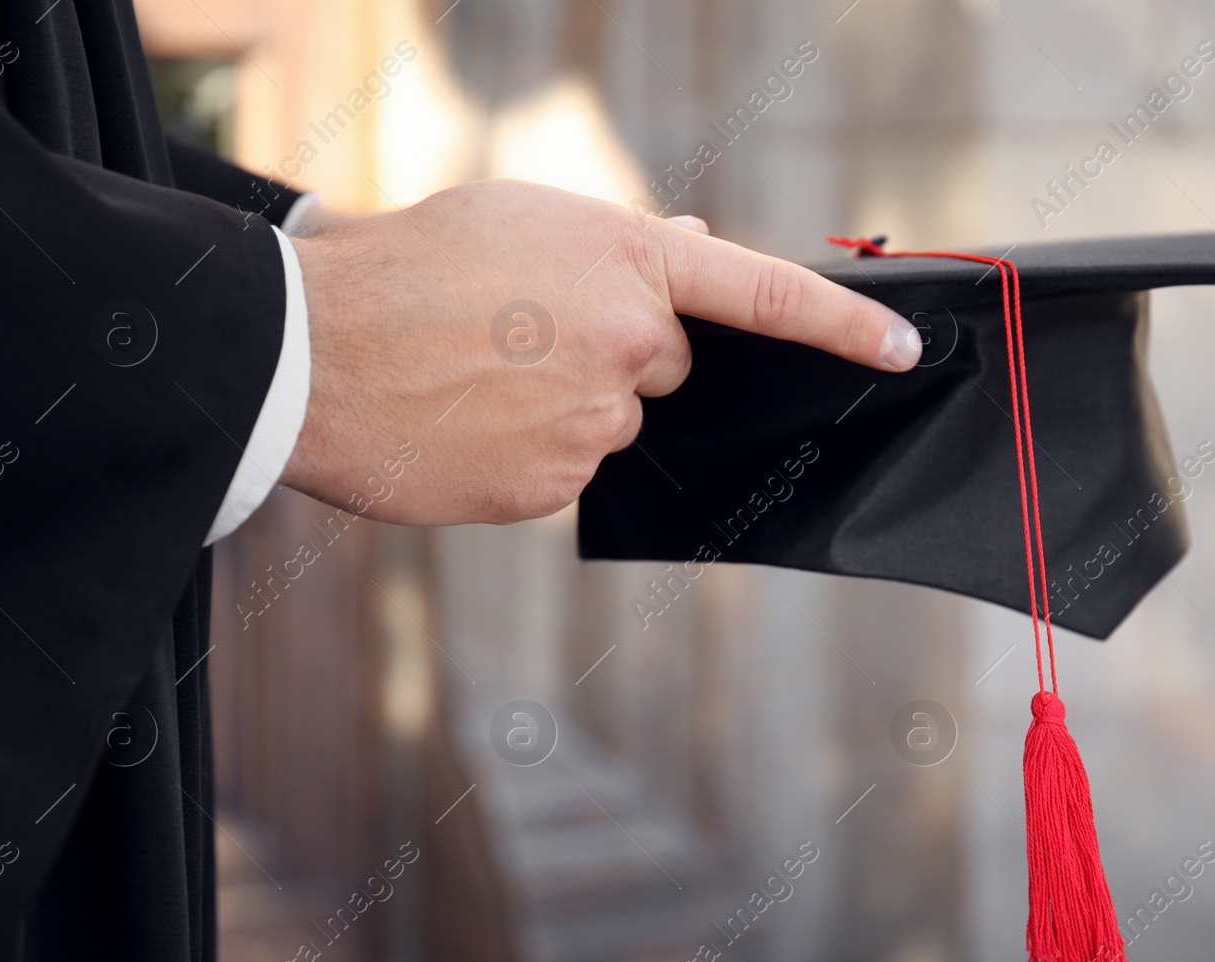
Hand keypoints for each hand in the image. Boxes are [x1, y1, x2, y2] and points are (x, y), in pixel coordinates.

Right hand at [282, 178, 922, 525]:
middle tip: (524, 335)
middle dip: (617, 360)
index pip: (764, 295)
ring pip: (611, 427)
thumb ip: (623, 243)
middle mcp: (629, 347)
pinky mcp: (554, 488)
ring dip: (563, 408)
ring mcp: (594, 427)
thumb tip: (696, 244)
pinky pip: (565, 473)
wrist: (311, 352)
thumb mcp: (521, 218)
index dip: (842, 325)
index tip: (903, 350)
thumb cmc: (406, 267)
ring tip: (477, 375)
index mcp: (628, 264)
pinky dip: (528, 454)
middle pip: (665, 372)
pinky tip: (470, 422)